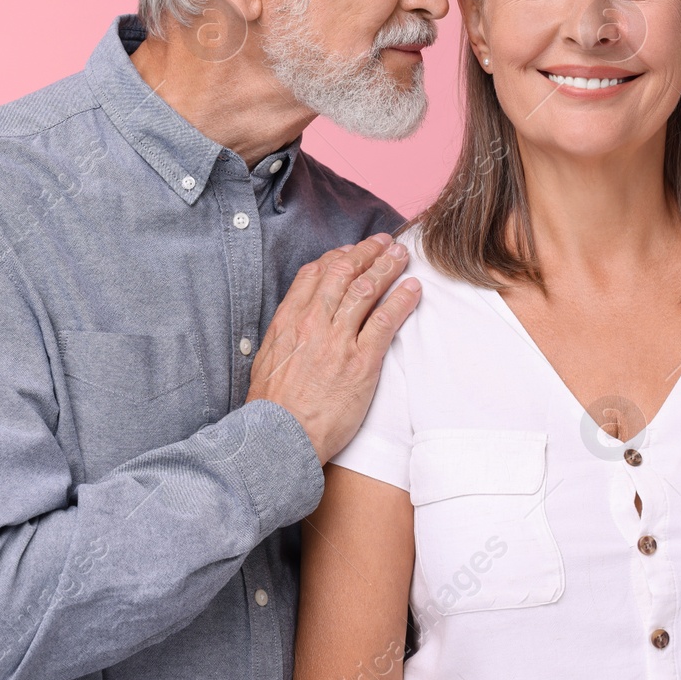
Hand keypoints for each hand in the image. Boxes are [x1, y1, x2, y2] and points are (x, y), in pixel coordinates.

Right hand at [248, 233, 422, 462]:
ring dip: (387, 267)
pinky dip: (402, 300)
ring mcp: (338, 340)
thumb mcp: (266, 361)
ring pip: (366, 289)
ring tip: (402, 256)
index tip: (350, 252)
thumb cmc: (271, 407)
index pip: (314, 274)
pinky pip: (386, 321)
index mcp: (288, 321)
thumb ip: (283, 336)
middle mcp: (313, 323)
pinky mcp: (361, 362)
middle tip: (383, 243)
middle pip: (343, 273)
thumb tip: (293, 323)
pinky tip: (413, 289)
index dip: (336, 257)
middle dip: (366, 252)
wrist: (278, 436)